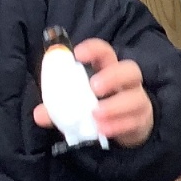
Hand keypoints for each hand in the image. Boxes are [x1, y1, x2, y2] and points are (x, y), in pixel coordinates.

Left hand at [33, 39, 153, 146]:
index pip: (105, 52)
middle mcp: (126, 83)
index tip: (78, 54)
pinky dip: (118, 125)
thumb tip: (40, 114)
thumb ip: (57, 108)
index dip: (94, 50)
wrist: (122, 128)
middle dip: (113, 76)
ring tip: (96, 113)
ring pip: (136, 98)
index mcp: (107, 70)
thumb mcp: (74, 104)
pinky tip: (103, 130)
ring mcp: (136, 101)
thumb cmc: (95, 107)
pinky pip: (134, 121)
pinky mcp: (140, 120)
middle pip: (130, 70)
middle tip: (94, 87)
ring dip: (115, 106)